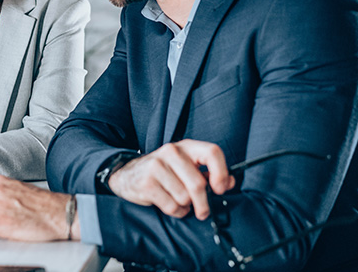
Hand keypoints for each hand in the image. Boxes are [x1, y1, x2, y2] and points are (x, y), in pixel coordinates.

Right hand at [108, 139, 234, 219]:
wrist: (127, 174)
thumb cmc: (163, 171)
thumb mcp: (185, 166)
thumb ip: (208, 173)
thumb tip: (230, 182)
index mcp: (185, 146)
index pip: (212, 152)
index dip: (221, 173)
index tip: (220, 188)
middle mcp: (171, 152)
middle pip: (198, 184)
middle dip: (203, 203)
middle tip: (203, 211)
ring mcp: (157, 166)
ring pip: (185, 197)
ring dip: (185, 206)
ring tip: (177, 201)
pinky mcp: (147, 183)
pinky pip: (171, 206)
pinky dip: (175, 211)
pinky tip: (168, 204)